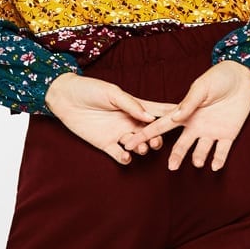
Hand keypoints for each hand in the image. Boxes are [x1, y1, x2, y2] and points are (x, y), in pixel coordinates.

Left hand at [43, 71, 182, 164]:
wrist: (64, 97)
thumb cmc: (89, 89)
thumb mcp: (111, 93)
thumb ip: (130, 105)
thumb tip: (150, 117)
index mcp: (134, 107)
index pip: (156, 112)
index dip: (170, 116)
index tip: (185, 119)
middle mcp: (129, 122)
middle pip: (150, 133)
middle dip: (156, 138)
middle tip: (156, 142)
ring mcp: (118, 134)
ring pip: (137, 145)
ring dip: (142, 148)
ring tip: (141, 149)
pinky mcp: (105, 144)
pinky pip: (119, 155)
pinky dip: (124, 158)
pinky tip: (126, 157)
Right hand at [116, 59, 249, 170]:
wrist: (242, 77)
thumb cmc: (218, 78)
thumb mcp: (201, 88)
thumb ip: (188, 103)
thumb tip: (174, 118)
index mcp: (184, 114)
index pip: (161, 126)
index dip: (146, 135)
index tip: (130, 144)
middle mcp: (195, 126)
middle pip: (181, 145)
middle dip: (176, 157)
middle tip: (172, 167)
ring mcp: (211, 132)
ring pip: (201, 150)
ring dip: (199, 158)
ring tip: (198, 163)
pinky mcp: (228, 134)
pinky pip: (222, 151)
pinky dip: (219, 159)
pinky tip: (215, 166)